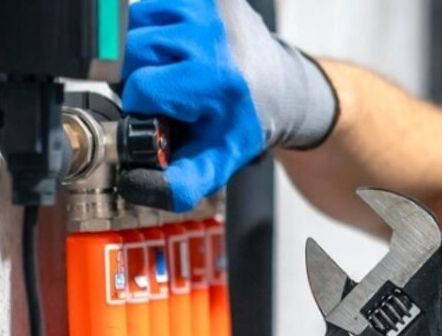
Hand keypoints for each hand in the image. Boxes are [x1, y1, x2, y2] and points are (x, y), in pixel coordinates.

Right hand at [120, 0, 337, 210]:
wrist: (284, 88)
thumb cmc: (245, 123)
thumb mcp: (216, 162)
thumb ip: (178, 184)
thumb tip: (135, 186)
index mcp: (214, 79)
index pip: (141, 88)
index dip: (141, 105)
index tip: (159, 114)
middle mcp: (210, 35)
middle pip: (131, 52)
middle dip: (136, 76)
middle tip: (163, 94)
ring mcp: (206, 7)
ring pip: (134, 23)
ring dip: (139, 50)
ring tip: (167, 70)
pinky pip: (152, 6)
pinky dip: (152, 27)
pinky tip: (174, 49)